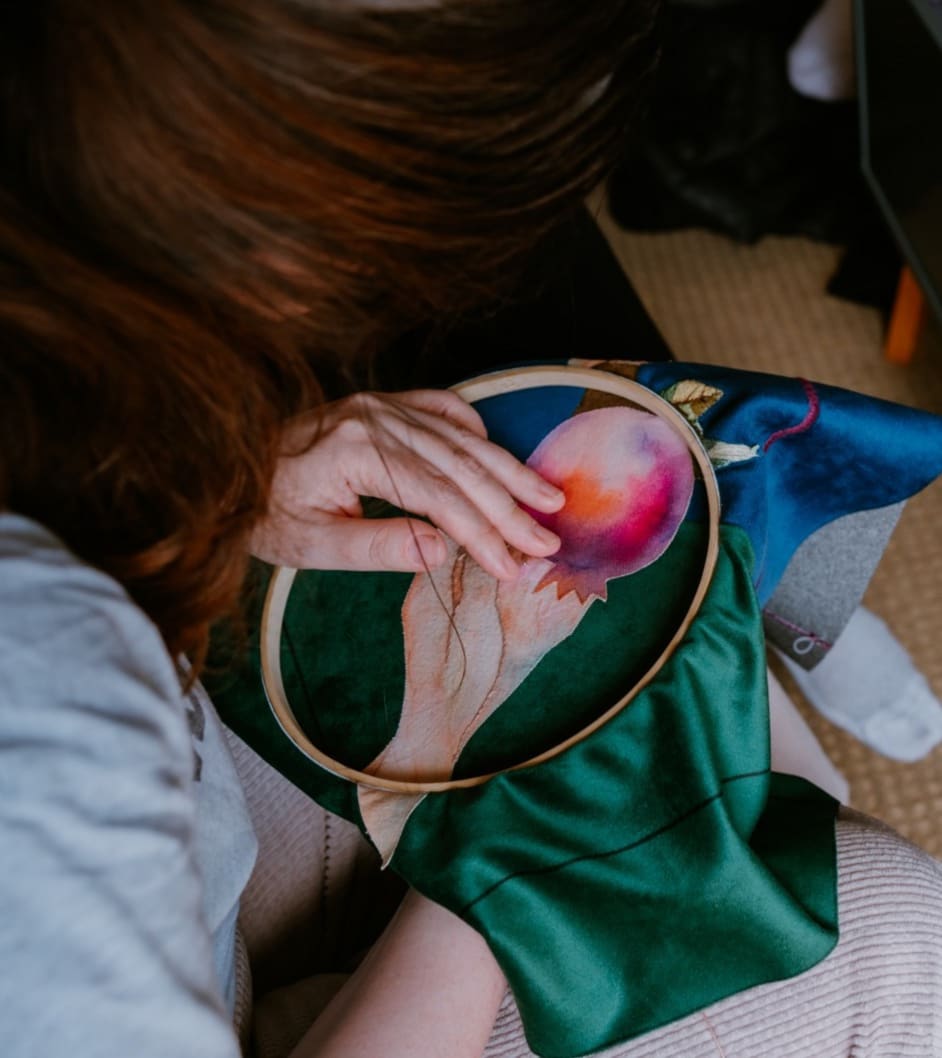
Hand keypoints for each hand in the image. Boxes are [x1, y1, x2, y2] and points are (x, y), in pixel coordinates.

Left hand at [250, 389, 564, 577]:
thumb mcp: (312, 545)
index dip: (483, 533)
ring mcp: (380, 404)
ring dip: (508, 471)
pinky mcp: (380, 403)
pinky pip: (442, 409)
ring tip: (549, 499)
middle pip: (461, 465)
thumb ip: (379, 547)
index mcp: (357, 450)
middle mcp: (375, 417)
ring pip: (461, 438)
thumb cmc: (262, 513)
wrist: (225, 471)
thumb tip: (446, 551)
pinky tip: (498, 457)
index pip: (438, 496)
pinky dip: (476, 433)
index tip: (515, 567)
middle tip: (548, 542)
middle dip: (510, 507)